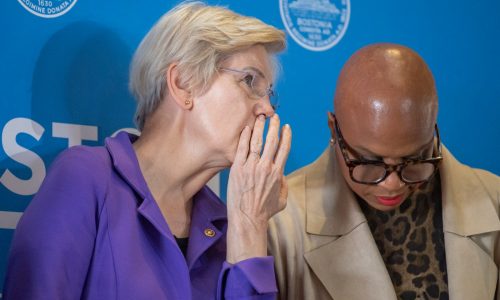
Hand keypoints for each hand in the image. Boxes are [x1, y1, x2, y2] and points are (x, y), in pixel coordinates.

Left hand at [226, 114, 291, 262]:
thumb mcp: (282, 200)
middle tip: (274, 116)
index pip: (284, 148)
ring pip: (257, 141)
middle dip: (274, 126)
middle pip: (272, 141)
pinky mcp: (238, 168)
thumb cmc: (264, 212)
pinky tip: (247, 128)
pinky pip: (242, 148)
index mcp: (278, 173)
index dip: (286, 136)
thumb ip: (284, 185)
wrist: (248, 218)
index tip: (286, 127)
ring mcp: (251, 167)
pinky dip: (245, 137)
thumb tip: (282, 176)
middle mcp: (266, 167)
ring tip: (261, 117)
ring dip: (260, 127)